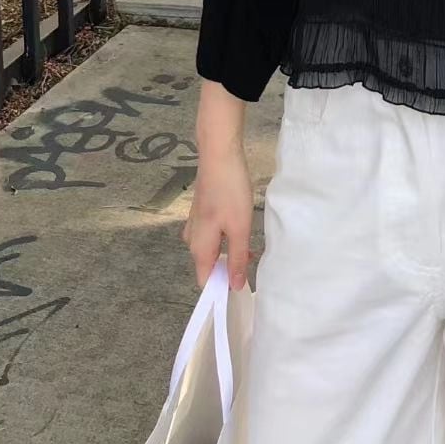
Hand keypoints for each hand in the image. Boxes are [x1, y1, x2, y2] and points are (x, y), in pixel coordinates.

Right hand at [182, 142, 253, 290]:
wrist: (219, 155)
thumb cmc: (230, 192)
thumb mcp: (239, 229)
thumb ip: (237, 259)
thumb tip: (235, 287)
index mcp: (199, 247)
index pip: (205, 281)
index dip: (222, 288)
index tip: (242, 287)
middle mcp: (192, 239)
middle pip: (208, 265)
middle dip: (229, 268)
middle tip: (252, 260)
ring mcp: (195, 224)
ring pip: (211, 249)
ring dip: (229, 252)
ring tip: (251, 245)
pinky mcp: (201, 212)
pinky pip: (212, 235)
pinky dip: (226, 238)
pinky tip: (240, 228)